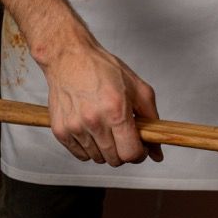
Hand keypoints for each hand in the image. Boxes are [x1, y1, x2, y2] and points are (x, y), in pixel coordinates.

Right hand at [40, 39, 163, 165]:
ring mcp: (75, 127)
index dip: (139, 153)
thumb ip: (151, 121)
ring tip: (105, 127)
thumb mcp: (138, 88)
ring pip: (97, 159)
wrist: (69, 58)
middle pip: (115, 160)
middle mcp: (94, 121)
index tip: (139, 146)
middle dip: (123, 151)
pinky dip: (88, 148)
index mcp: (116, 110)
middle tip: (122, 133)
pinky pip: (80, 155)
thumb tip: (157, 153)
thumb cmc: (103, 69)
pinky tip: (91, 129)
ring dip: (105, 149)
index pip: (131, 153)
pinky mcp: (60, 130)